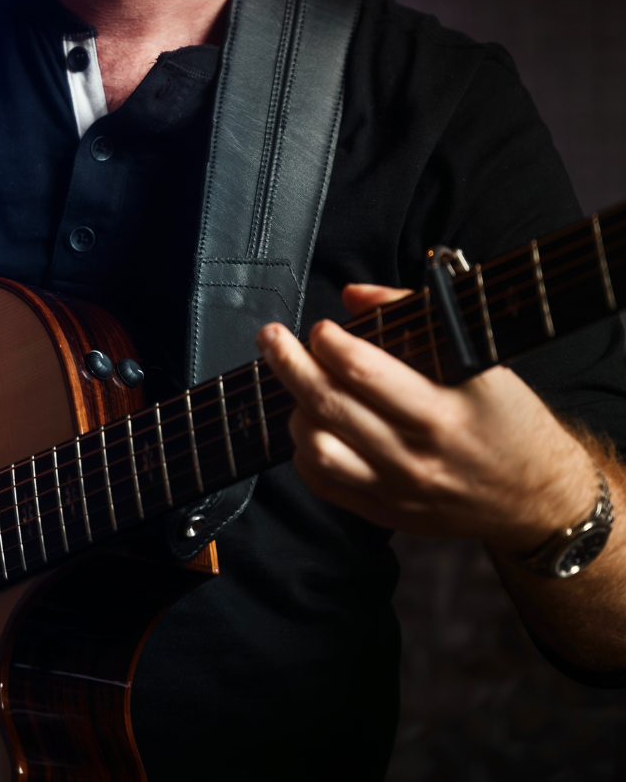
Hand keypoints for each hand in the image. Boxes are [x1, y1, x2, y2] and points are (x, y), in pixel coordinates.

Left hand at [257, 284, 596, 551]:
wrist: (538, 498)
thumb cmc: (509, 420)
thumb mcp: (481, 362)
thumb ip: (418, 318)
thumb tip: (354, 295)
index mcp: (443, 411)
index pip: (364, 371)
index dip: (330, 342)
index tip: (321, 328)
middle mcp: (417, 455)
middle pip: (330, 405)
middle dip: (290, 364)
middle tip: (270, 338)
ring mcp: (399, 490)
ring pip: (318, 449)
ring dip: (296, 412)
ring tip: (298, 388)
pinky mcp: (388, 515)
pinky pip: (326, 485)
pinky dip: (305, 453)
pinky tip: (309, 427)